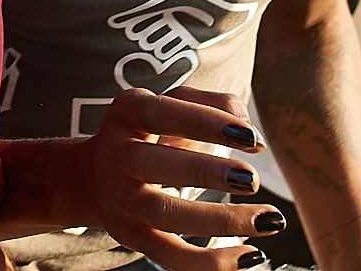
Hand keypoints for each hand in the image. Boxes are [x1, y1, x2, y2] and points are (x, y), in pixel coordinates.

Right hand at [75, 88, 282, 270]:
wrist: (91, 179)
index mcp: (127, 114)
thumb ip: (213, 105)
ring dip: (219, 220)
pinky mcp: (132, 236)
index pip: (162, 114)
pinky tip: (250, 256)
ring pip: (164, 214)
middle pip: (153, 165)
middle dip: (205, 171)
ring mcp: (121, 199)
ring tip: (268, 220)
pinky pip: (170, 256)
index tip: (250, 136)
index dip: (205, 123)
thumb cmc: (149, 135)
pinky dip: (211, 263)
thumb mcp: (171, 106)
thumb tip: (251, 134)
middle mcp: (115, 155)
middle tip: (251, 179)